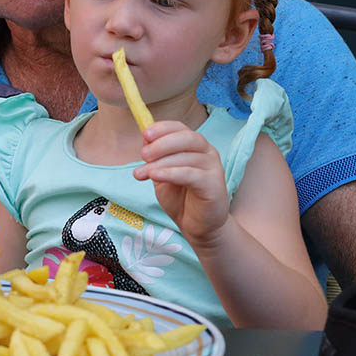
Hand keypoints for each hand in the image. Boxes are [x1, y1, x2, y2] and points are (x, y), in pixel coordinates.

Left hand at [133, 121, 228, 243]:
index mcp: (194, 146)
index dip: (162, 128)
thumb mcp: (162, 175)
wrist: (198, 227)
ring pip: (186, 157)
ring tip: (141, 173)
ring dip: (160, 163)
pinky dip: (171, 173)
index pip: (180, 128)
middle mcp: (207, 152)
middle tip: (143, 155)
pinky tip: (156, 176)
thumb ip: (155, 159)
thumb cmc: (181, 198)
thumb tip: (144, 142)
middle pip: (186, 137)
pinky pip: (190, 174)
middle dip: (161, 143)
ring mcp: (213, 168)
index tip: (145, 135)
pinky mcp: (214, 184)